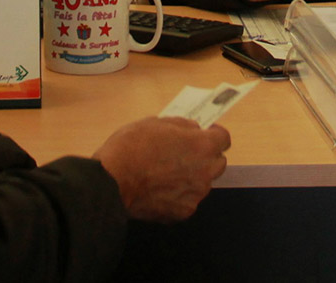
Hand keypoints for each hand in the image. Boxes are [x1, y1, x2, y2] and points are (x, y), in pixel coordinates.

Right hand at [93, 117, 230, 222]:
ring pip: (202, 183)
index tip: (203, 134)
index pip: (223, 138)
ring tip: (165, 173)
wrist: (112, 181)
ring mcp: (195, 195)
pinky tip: (158, 189)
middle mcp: (205, 172)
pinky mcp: (182, 212)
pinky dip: (177, 195)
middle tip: (183, 153)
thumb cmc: (131, 147)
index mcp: (201, 146)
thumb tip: (193, 129)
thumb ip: (181, 125)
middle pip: (217, 162)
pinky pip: (187, 200)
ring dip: (191, 176)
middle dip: (205, 156)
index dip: (213, 134)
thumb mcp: (154, 123)